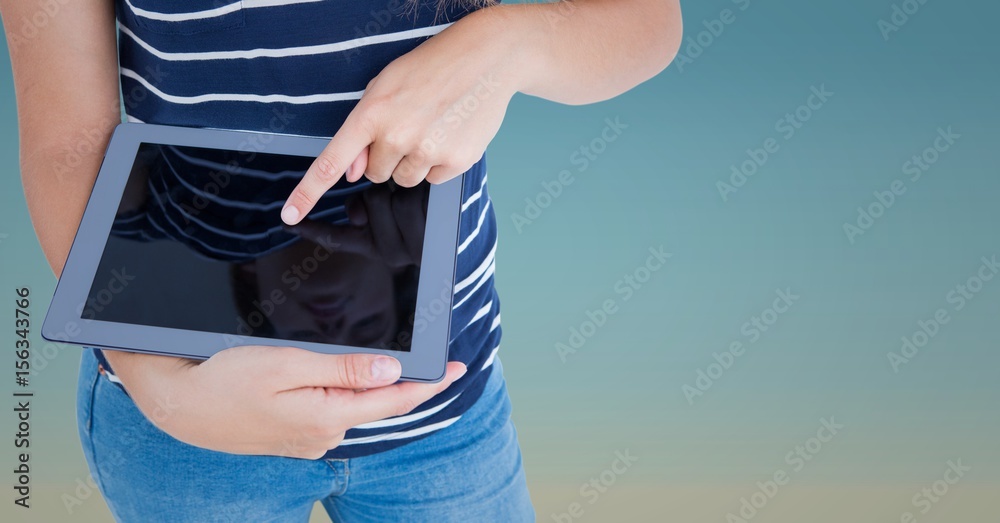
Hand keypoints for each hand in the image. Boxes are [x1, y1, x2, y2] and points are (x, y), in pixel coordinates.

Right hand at [104, 347, 465, 458]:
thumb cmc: (226, 379)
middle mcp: (323, 436)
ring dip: (373, 387)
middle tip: (433, 357)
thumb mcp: (288, 365)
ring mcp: (308, 440)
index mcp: (326, 418)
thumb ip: (344, 370)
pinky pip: (333, 412)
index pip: (393, 400)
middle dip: (405, 382)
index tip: (457, 367)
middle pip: (378, 404)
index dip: (429, 383)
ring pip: (354, 406)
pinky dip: (347, 394)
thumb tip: (393, 372)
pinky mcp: (294, 436)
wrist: (178, 405)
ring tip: (391, 362)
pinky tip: (344, 378)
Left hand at [280, 13, 520, 224]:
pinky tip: (448, 135)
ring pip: (404, 180)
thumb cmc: (430, 69)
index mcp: (371, 113)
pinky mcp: (456, 161)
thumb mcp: (385, 87)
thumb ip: (364, 132)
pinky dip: (438, 164)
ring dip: (412, 162)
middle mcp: (396, 135)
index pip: (331, 161)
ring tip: (430, 128)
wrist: (485, 58)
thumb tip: (353, 173)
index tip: (288, 215)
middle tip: (408, 125)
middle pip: (375, 174)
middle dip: (386, 157)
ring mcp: (427, 150)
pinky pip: (433, 180)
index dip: (307, 192)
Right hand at [287, 181, 427, 268]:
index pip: (337, 237)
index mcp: (374, 246)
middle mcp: (389, 254)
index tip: (289, 221)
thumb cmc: (423, 209)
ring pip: (390, 198)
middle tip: (402, 191)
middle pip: (368, 200)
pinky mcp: (428, 238)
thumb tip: (352, 208)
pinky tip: (429, 197)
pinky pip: (410, 201)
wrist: (461, 226)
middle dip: (384, 186)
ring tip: (420, 195)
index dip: (312, 228)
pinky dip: (418, 189)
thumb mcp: (391, 207)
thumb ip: (364, 204)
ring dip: (404, 185)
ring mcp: (409, 249)